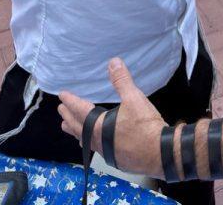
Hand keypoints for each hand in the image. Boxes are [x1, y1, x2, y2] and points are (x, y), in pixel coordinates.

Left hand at [59, 58, 165, 176]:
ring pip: (86, 142)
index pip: (80, 110)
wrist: (161, 152)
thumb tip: (114, 62)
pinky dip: (91, 142)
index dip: (70, 101)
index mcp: (99, 126)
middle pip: (78, 128)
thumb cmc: (145, 125)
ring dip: (77, 132)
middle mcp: (98, 141)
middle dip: (68, 117)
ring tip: (70, 128)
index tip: (62, 95)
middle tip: (61, 110)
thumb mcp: (134, 98)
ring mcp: (106, 153)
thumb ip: (122, 81)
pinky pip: (97, 149)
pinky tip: (96, 142)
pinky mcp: (116, 160)